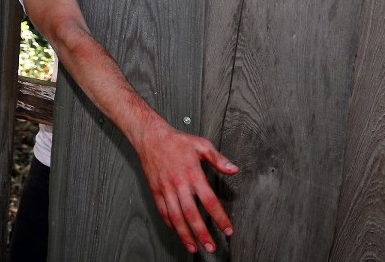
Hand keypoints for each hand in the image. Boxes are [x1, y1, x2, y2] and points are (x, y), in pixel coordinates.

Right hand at [135, 122, 238, 253]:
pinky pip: (163, 211)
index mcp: (192, 173)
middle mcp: (179, 183)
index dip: (219, 217)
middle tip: (211, 247)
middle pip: (191, 214)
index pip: (209, 200)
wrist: (151, 137)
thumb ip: (218, 159)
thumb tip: (233, 169)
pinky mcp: (156, 190)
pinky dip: (170, 223)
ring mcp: (166, 188)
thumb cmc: (176, 141)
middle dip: (202, 233)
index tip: (227, 229)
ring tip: (193, 247)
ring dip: (185, 234)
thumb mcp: (202, 144)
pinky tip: (177, 231)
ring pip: (176, 216)